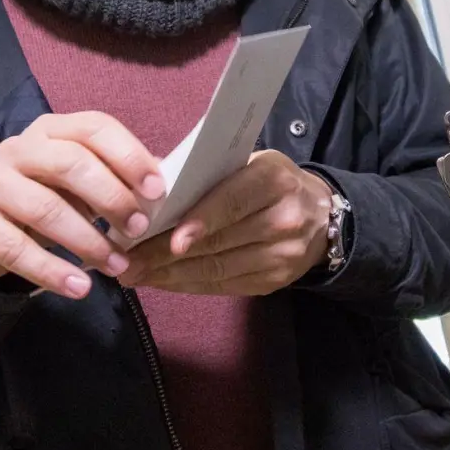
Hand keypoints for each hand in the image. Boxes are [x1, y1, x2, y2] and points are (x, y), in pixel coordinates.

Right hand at [0, 112, 165, 298]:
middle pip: (70, 163)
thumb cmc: (46, 198)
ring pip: (45, 208)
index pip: (94, 128)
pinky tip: (79, 288)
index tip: (157, 191)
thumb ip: (117, 179)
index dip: (128, 156)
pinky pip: (15, 248)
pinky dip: (51, 271)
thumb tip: (164, 183)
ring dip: (87, 241)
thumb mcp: (80, 184)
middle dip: (111, 198)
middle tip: (138, 229)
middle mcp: (18, 147)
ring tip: (116, 266)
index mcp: (52, 129)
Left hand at [120, 150, 331, 294]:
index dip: (200, 221)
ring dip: (169, 275)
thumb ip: (204, 173)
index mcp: (273, 180)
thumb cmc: (270, 183)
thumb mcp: (247, 163)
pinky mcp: (274, 282)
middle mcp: (283, 219)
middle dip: (165, 254)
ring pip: (217, 270)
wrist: (323, 217)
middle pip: (218, 242)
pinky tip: (161, 282)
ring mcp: (281, 256)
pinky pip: (223, 287)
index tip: (169, 239)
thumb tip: (146, 184)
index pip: (233, 201)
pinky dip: (187, 285)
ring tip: (134, 274)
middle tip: (127, 260)